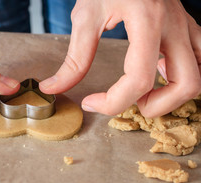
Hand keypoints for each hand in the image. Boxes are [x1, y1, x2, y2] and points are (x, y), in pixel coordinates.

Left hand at [39, 0, 200, 117]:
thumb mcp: (85, 17)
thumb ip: (73, 59)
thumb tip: (54, 88)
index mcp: (146, 22)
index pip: (139, 79)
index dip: (112, 103)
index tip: (90, 102)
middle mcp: (173, 26)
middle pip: (186, 85)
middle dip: (155, 106)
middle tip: (128, 102)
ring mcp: (185, 27)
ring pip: (199, 77)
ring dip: (172, 95)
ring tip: (143, 91)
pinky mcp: (186, 29)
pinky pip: (199, 61)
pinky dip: (181, 78)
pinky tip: (158, 74)